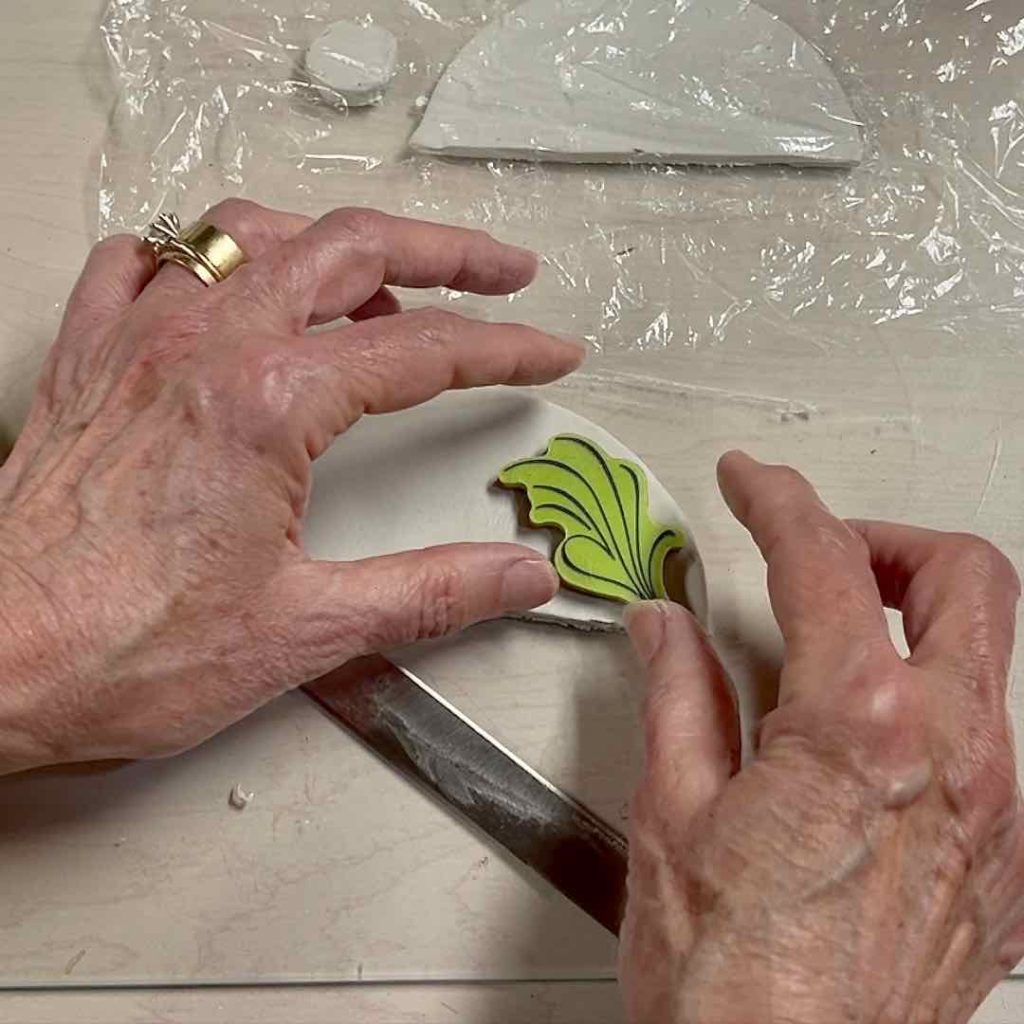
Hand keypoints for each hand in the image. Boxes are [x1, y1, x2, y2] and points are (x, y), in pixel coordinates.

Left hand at [0, 201, 582, 773]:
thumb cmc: (125, 651)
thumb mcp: (306, 627)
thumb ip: (431, 593)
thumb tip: (519, 577)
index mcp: (268, 403)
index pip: (424, 350)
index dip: (504, 347)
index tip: (548, 350)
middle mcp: (203, 346)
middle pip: (349, 249)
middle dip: (445, 251)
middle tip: (502, 270)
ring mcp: (138, 340)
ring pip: (249, 232)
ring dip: (329, 240)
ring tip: (380, 277)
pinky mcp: (89, 360)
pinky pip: (139, 260)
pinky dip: (199, 252)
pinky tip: (227, 280)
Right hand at [621, 452, 1023, 1022]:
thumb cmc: (732, 989)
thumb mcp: (672, 814)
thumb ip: (677, 695)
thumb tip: (666, 629)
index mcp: (863, 727)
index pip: (825, 560)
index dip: (779, 501)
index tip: (752, 485)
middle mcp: (957, 760)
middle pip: (965, 579)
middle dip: (887, 540)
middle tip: (819, 550)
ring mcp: (996, 817)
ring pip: (986, 659)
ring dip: (909, 624)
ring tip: (826, 649)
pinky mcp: (1003, 868)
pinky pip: (986, 745)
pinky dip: (926, 707)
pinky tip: (858, 746)